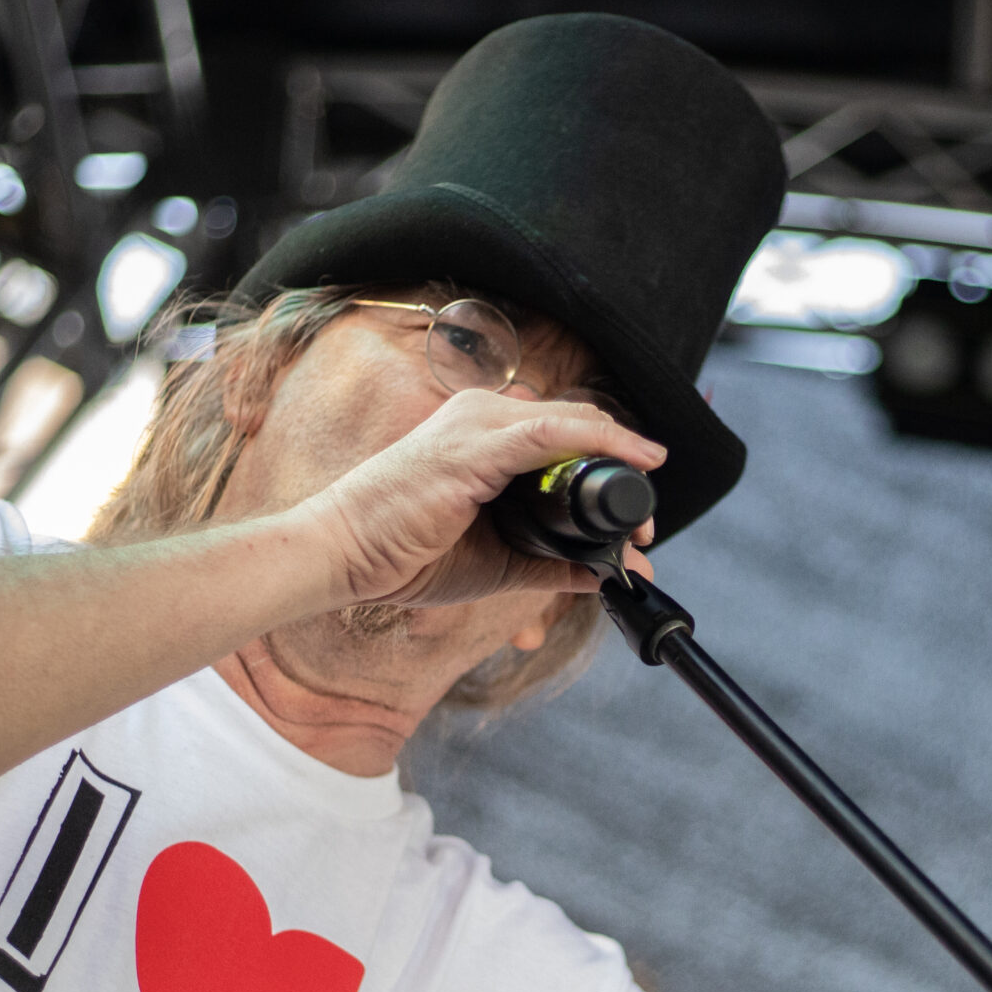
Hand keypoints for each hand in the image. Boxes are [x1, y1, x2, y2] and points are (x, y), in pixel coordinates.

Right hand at [300, 389, 663, 609]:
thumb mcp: (497, 562)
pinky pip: (552, 433)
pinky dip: (599, 445)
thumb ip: (553, 563)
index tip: (635, 519)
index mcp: (484, 435)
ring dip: (619, 462)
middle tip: (647, 525)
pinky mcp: (475, 443)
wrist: (344, 555)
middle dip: (622, 470)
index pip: (564, 436)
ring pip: (573, 424)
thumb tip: (608, 574)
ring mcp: (478, 423)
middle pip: (577, 427)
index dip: (608, 469)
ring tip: (644, 508)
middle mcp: (484, 416)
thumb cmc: (404, 554)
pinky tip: (633, 462)